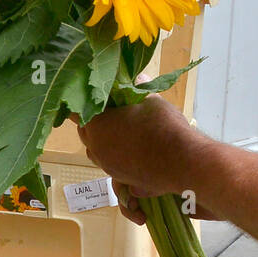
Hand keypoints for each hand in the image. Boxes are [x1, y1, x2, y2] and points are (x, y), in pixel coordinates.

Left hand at [76, 96, 218, 221]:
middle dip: (92, 123)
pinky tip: (132, 149)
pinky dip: (116, 155)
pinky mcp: (122, 179)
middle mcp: (97, 148)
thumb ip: (140, 89)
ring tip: (120, 131)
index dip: (81, 105)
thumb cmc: (162, 126)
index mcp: (98, 126)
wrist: (182, 162)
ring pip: (96, 151)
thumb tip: (139, 77)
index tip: (91, 99)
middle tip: (107, 112)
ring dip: (103, 141)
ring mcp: (108, 167)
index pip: (76, 113)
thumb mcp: (152, 100)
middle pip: (85, 134)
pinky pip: (111, 164)